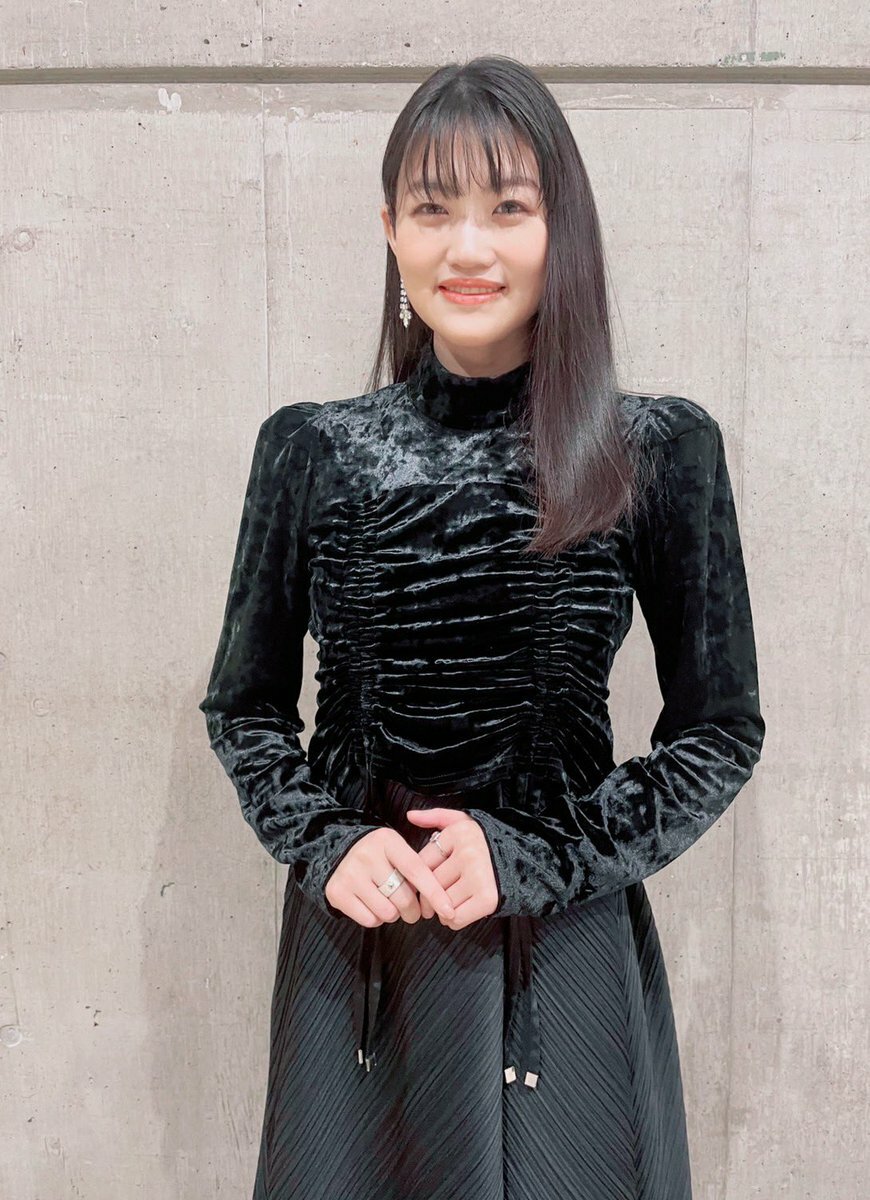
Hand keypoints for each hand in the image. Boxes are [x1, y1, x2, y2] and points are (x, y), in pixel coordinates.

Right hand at [324, 827, 456, 927]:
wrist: (338, 852)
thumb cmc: (379, 855)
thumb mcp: (398, 848)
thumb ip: (419, 865)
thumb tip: (442, 900)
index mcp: (387, 841)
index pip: (416, 870)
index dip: (434, 893)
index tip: (449, 910)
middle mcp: (366, 855)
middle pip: (403, 897)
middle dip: (412, 909)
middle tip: (411, 908)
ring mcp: (350, 874)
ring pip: (387, 912)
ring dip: (393, 914)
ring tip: (388, 901)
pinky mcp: (337, 892)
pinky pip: (369, 920)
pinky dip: (376, 918)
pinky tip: (372, 904)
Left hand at [405, 808, 498, 929]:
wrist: (524, 862)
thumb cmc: (486, 842)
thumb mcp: (463, 821)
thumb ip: (435, 816)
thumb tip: (410, 816)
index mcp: (459, 832)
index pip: (422, 861)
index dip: (421, 875)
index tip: (429, 878)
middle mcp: (468, 853)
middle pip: (431, 884)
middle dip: (429, 895)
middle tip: (435, 896)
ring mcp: (479, 876)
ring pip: (441, 902)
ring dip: (441, 909)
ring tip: (451, 901)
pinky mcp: (488, 898)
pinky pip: (456, 918)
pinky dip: (453, 920)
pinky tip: (460, 910)